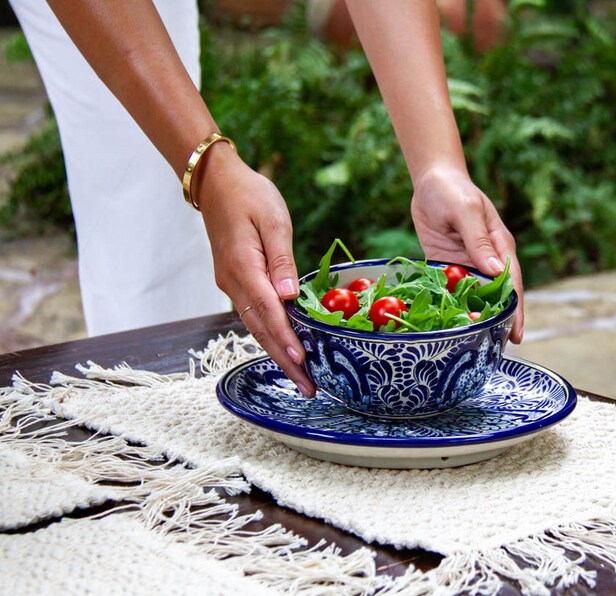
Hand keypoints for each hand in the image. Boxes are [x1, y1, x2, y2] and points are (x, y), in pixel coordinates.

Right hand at [194, 144, 315, 395]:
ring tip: (300, 376)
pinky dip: (269, 334)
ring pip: (255, 326)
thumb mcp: (274, 220)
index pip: (269, 313)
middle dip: (284, 360)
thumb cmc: (250, 195)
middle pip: (261, 330)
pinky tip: (285, 347)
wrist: (216, 183)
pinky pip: (253, 314)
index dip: (287, 341)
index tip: (303, 363)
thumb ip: (282, 260)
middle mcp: (233, 283)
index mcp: (244, 268)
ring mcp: (231, 284)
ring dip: (277, 352)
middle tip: (307, 387)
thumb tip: (291, 296)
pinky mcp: (234, 281)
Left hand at [411, 164, 523, 342]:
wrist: (431, 181)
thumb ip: (478, 241)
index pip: (511, 284)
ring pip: (473, 298)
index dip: (515, 310)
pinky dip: (451, 307)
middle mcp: (486, 261)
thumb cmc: (453, 191)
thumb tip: (495, 272)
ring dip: (473, 318)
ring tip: (472, 346)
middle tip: (494, 351)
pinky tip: (448, 326)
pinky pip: (450, 291)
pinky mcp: (446, 267)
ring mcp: (466, 266)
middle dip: (497, 322)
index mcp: (499, 247)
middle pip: (495, 297)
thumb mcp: (466, 211)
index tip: (517, 335)